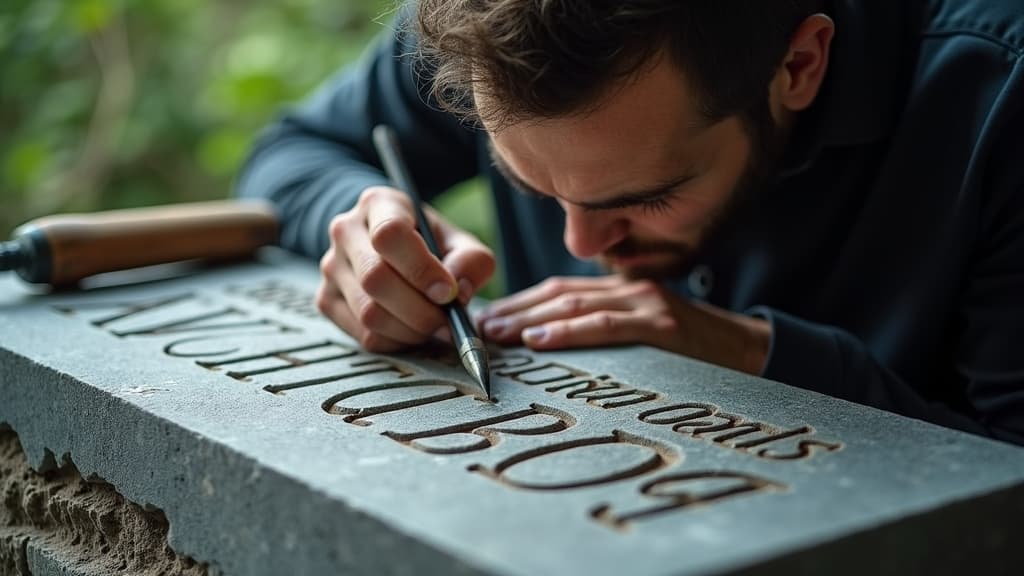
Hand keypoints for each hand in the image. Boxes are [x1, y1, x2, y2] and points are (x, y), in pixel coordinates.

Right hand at [317, 186, 494, 351]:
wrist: (389, 246)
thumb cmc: (427, 243)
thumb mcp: (458, 241)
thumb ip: (471, 261)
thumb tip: (459, 292)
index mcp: (379, 204)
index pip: (390, 234)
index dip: (421, 269)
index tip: (448, 292)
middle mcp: (346, 231)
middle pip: (376, 278)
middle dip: (420, 310)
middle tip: (447, 321)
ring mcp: (332, 267)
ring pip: (368, 312)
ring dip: (410, 330)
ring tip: (432, 326)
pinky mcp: (327, 299)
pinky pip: (362, 334)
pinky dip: (395, 341)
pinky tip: (411, 330)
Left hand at [477, 275, 770, 374]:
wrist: (751, 352)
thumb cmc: (692, 351)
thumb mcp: (645, 332)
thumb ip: (607, 329)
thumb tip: (554, 347)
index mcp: (621, 289)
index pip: (560, 291)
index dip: (521, 302)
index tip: (488, 318)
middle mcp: (629, 288)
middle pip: (559, 295)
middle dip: (515, 310)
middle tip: (479, 327)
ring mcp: (645, 302)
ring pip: (575, 306)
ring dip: (530, 319)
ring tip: (497, 333)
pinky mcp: (661, 324)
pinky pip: (606, 325)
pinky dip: (569, 332)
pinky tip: (539, 340)